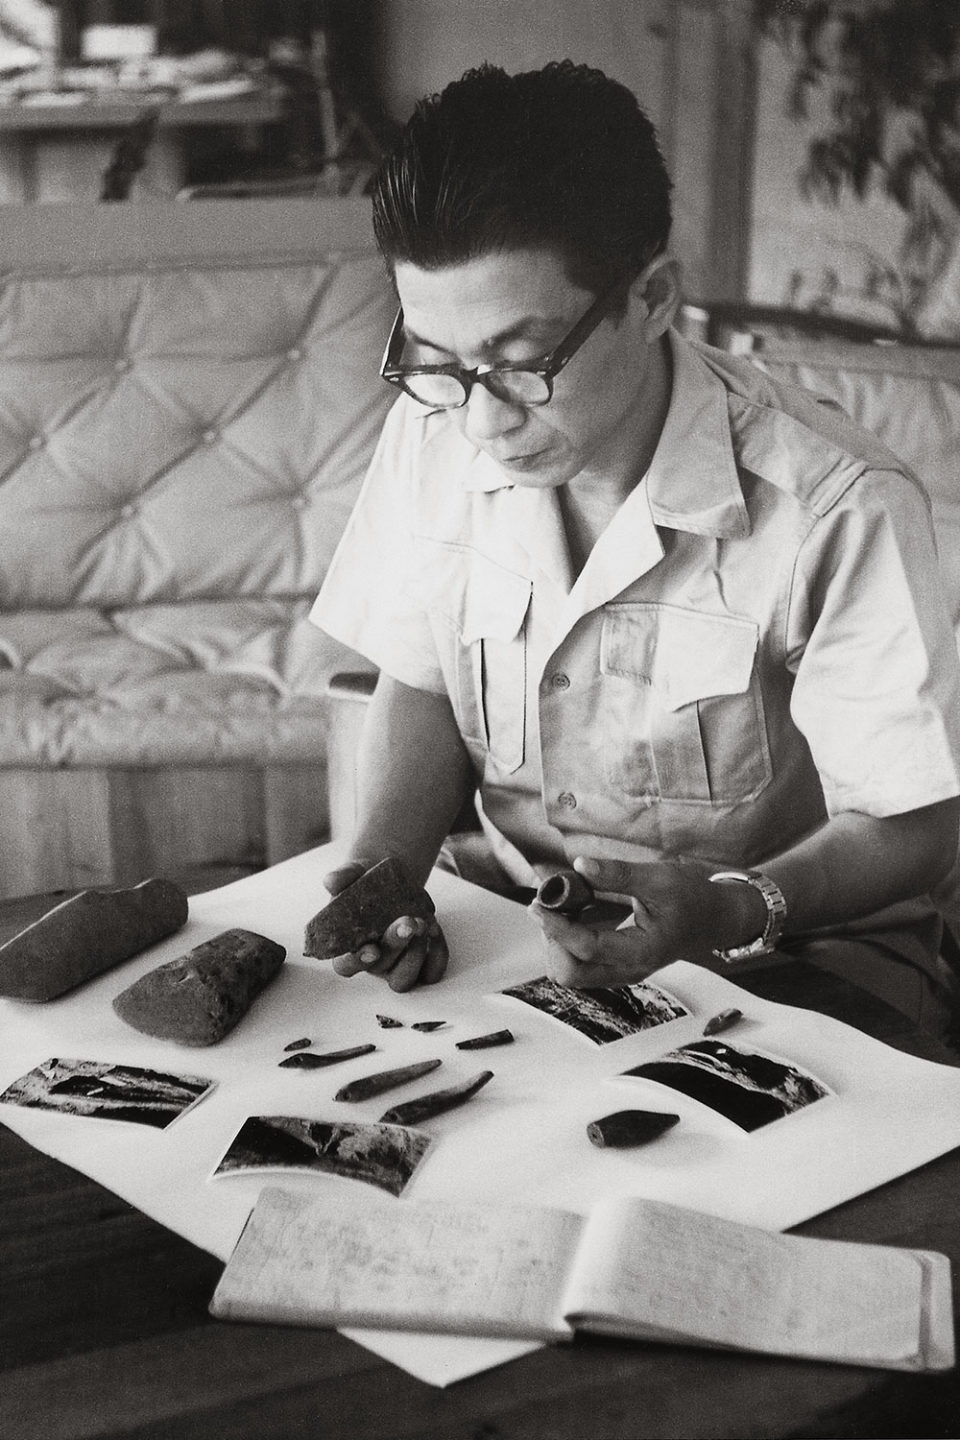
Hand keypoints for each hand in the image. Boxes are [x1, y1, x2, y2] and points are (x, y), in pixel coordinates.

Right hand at [320, 859, 448, 990]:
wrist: (391, 881)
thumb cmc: (365, 882)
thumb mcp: (354, 873)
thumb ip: (342, 877)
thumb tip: (331, 881)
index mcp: (348, 946)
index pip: (345, 965)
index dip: (356, 961)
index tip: (371, 949)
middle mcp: (372, 961)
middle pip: (380, 968)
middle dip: (395, 946)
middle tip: (408, 921)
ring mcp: (396, 965)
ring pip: (403, 979)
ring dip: (415, 956)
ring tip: (423, 924)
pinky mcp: (421, 964)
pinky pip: (431, 972)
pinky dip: (437, 954)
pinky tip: (434, 929)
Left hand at [528, 856, 754, 987]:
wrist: (715, 918)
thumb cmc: (693, 898)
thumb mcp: (659, 878)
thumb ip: (618, 874)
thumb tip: (581, 866)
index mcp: (643, 951)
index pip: (586, 948)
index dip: (556, 927)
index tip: (538, 905)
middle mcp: (630, 970)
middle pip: (571, 973)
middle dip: (553, 940)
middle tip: (552, 906)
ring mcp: (622, 972)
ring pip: (572, 973)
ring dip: (558, 942)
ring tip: (564, 907)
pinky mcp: (617, 966)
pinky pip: (581, 964)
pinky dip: (569, 942)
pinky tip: (576, 913)